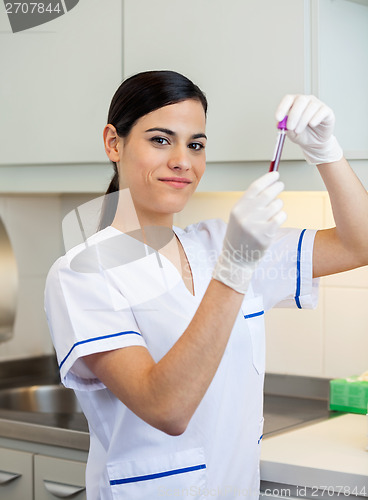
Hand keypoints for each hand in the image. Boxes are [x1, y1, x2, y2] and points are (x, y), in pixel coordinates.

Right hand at [212, 171, 286, 293]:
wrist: (237, 258)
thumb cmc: (240, 235)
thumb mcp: (239, 216)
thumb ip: (251, 202)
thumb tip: (268, 185)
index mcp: (238, 208)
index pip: (255, 187)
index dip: (267, 179)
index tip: (276, 174)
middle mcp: (246, 215)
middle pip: (268, 193)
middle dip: (277, 187)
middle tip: (280, 185)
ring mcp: (256, 225)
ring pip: (277, 205)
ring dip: (278, 206)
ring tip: (272, 213)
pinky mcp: (266, 234)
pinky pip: (280, 217)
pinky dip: (281, 216)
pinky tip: (275, 221)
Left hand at [276, 94, 342, 164]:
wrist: (315, 142)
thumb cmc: (303, 134)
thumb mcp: (291, 134)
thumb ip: (286, 129)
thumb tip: (281, 124)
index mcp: (295, 103)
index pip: (288, 99)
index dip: (282, 107)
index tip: (278, 118)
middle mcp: (306, 100)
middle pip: (300, 100)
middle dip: (293, 115)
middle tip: (290, 127)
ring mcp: (317, 104)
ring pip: (311, 107)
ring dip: (303, 120)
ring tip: (299, 130)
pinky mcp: (327, 111)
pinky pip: (322, 111)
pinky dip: (315, 118)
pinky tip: (312, 124)